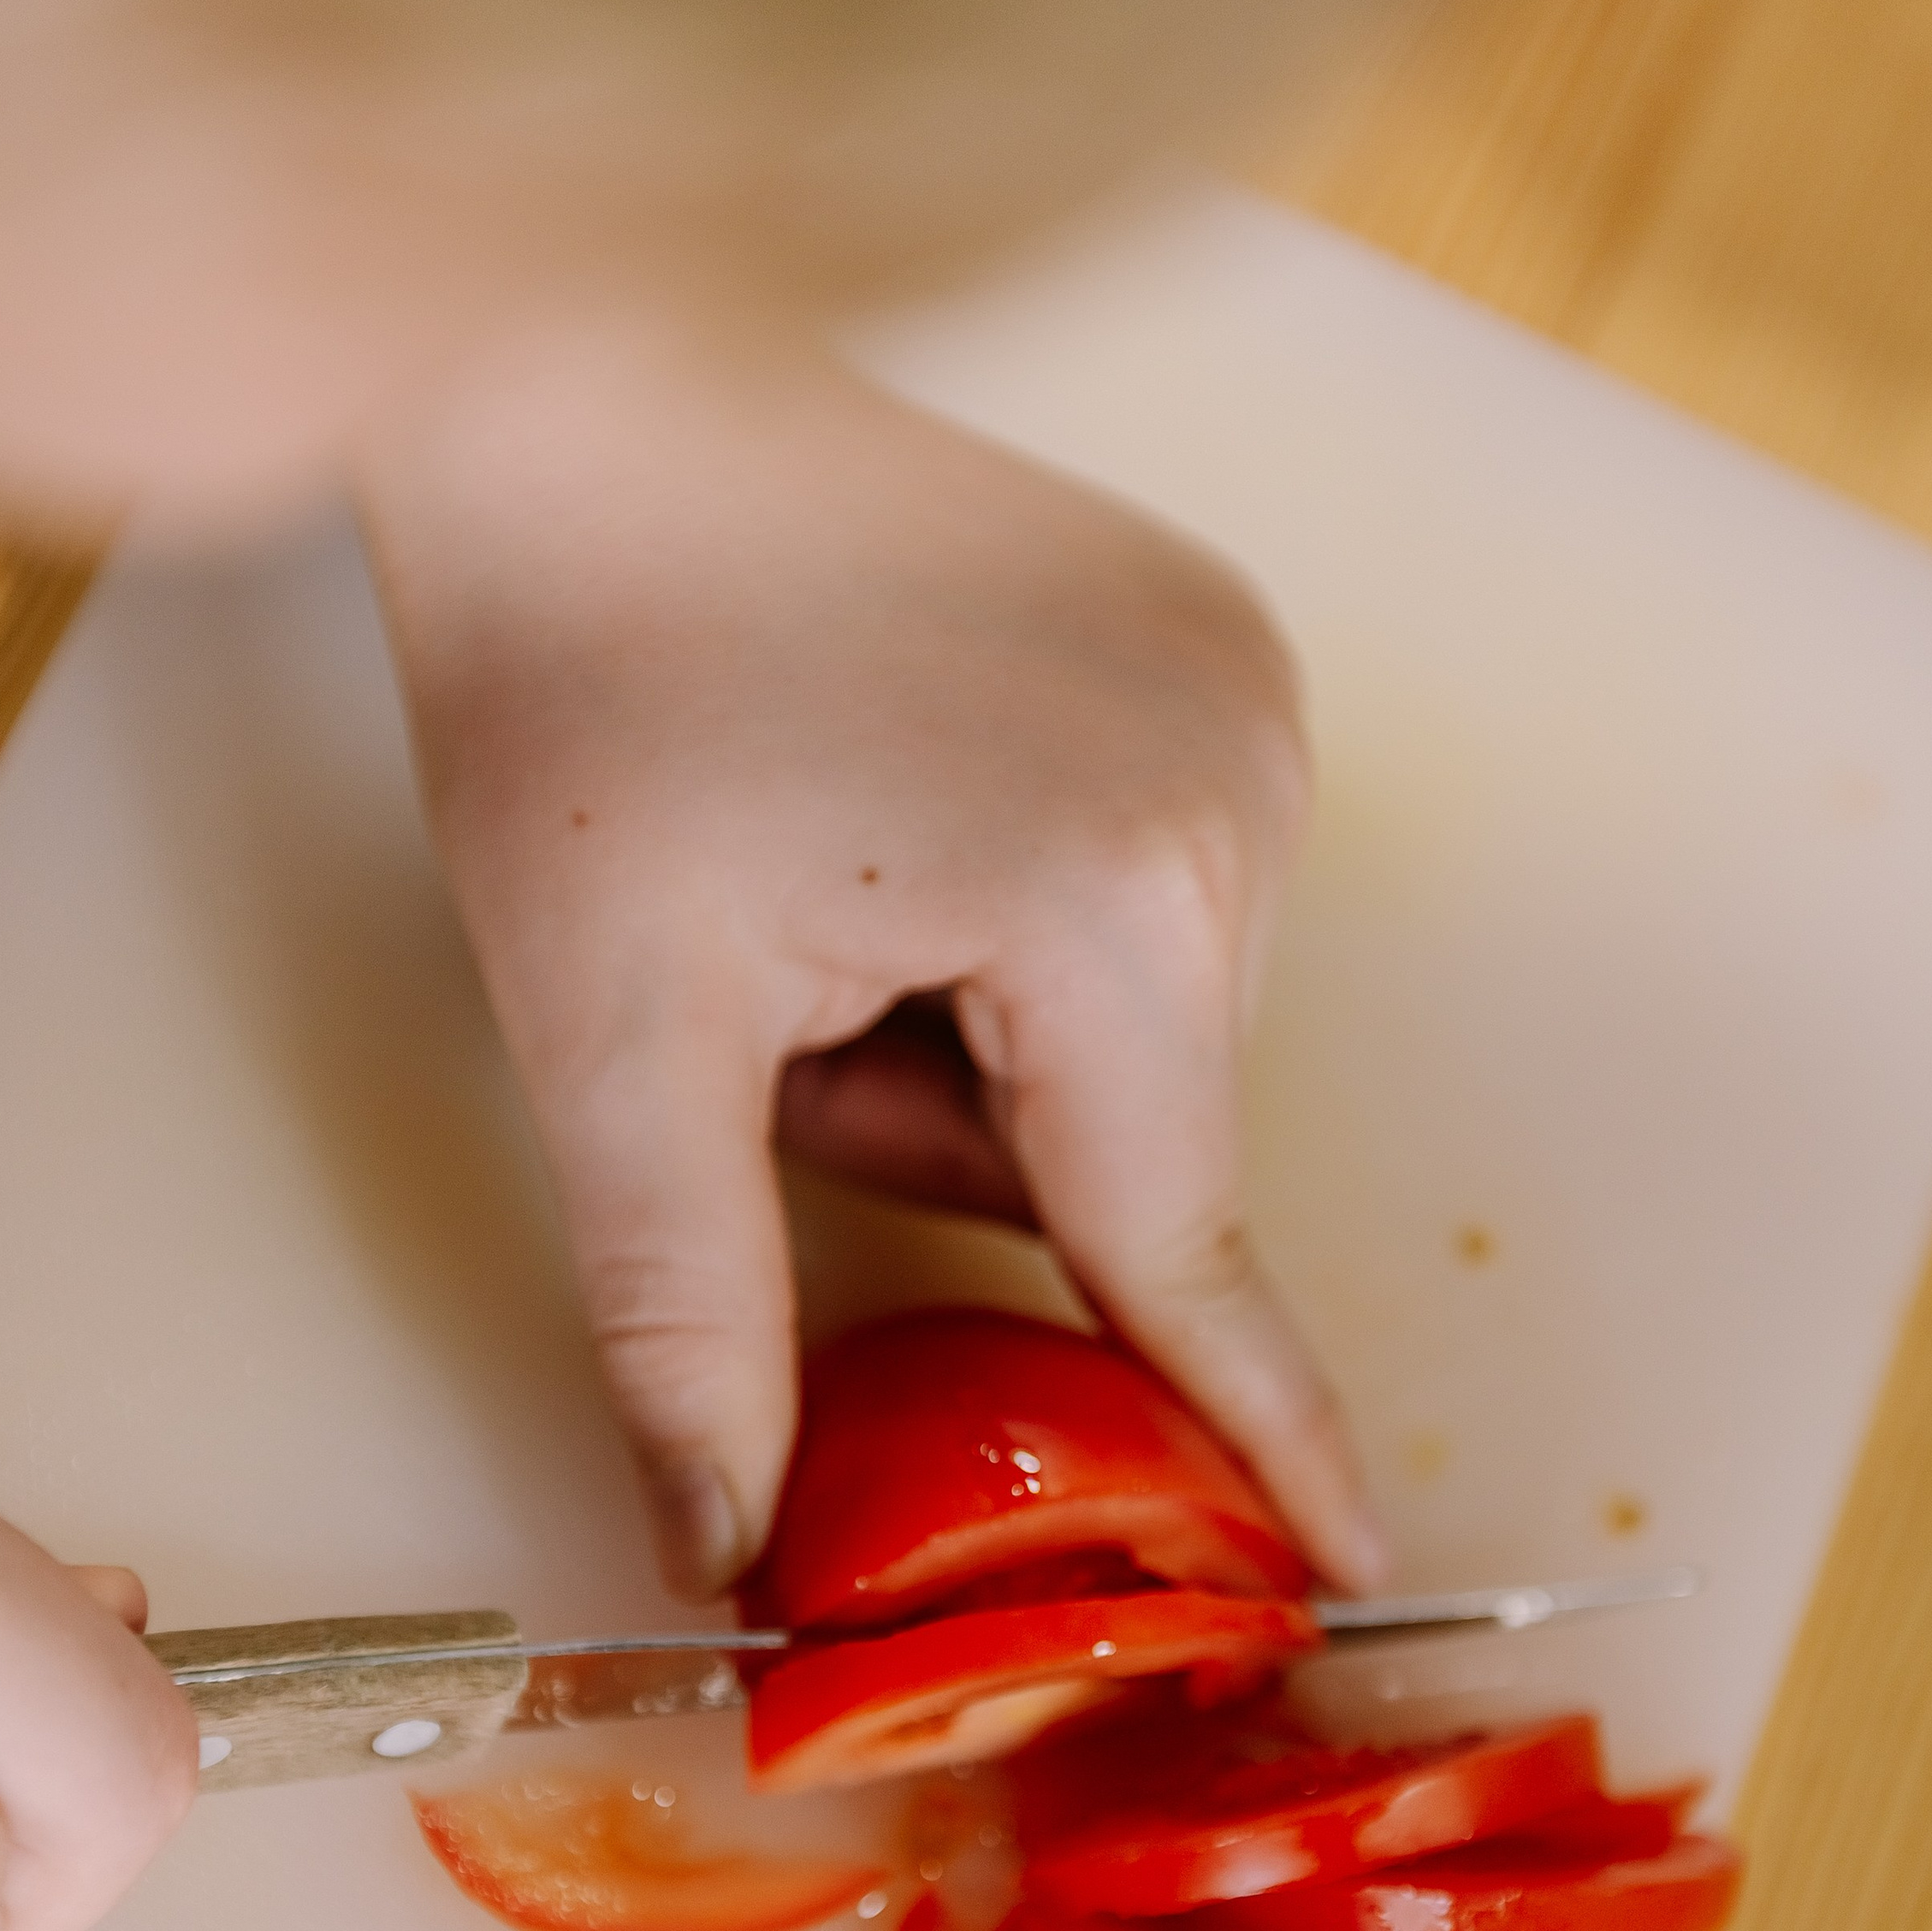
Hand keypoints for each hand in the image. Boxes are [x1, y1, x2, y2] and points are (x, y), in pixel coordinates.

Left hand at [363, 319, 1385, 1601]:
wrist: (588, 375)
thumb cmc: (579, 676)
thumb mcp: (607, 1034)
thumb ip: (690, 1311)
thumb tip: (721, 1539)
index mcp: (1114, 901)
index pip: (1179, 1245)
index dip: (1254, 1427)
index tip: (1352, 1556)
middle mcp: (1239, 794)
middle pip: (1117, 1138)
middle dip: (939, 1120)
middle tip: (772, 966)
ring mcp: (1250, 700)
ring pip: (1128, 1028)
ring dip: (972, 1019)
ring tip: (827, 855)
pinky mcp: (1223, 649)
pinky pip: (1144, 898)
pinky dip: (1020, 909)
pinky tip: (905, 784)